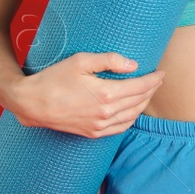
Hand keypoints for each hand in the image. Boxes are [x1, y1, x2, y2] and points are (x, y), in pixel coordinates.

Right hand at [11, 52, 165, 137]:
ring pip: (132, 116)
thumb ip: (109, 60)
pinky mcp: (92, 133)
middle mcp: (106, 113)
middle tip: (157, 80)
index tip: (161, 73)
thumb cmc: (55, 78)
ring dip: (143, 104)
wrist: (33, 103)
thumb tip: (133, 65)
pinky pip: (120, 128)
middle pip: (138, 102)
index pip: (140, 87)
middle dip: (151, 90)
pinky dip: (131, 119)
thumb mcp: (81, 61)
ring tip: (148, 93)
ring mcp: (99, 126)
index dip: (153, 80)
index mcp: (106, 94)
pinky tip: (133, 111)